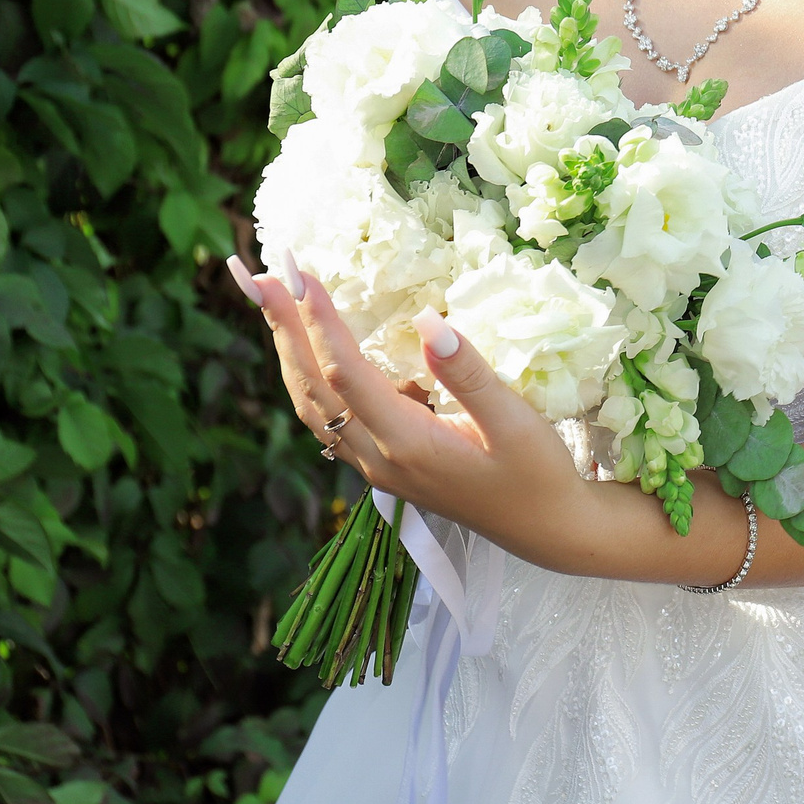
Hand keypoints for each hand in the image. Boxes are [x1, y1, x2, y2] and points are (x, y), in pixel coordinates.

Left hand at [233, 257, 599, 568]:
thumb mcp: (516, 422)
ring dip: (290, 353)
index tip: (302, 275)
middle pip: (314, 388)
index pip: (349, 375)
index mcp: (409, 445)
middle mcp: (379, 459)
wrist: (543, 528)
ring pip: (314, 406)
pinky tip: (311, 352)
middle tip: (261, 276)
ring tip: (273, 304)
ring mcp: (377, 466)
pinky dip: (311, 377)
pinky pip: (330, 418)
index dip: (323, 323)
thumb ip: (469, 375)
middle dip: (286, 329)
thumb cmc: (537, 474)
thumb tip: (427, 322)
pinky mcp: (384, 465)